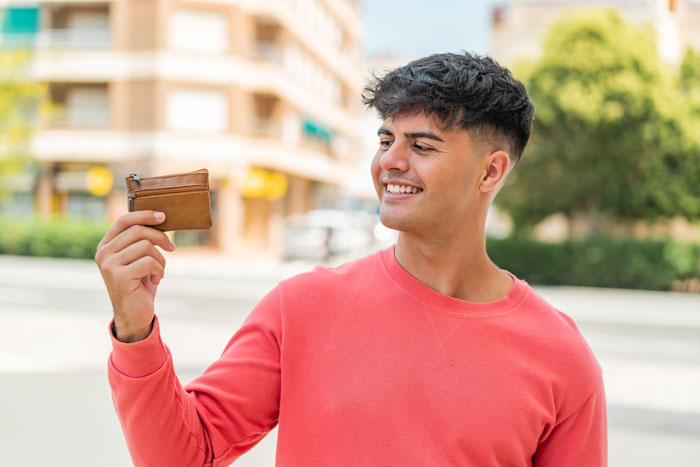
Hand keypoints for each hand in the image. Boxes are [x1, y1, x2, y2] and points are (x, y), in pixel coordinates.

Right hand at [95, 211, 174, 342]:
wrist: (135, 314)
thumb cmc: (140, 284)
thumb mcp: (139, 258)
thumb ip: (141, 240)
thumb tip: (159, 217)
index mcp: (106, 246)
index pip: (124, 220)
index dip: (144, 215)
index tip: (163, 216)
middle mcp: (103, 254)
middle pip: (138, 231)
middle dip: (160, 237)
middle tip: (171, 247)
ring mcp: (109, 265)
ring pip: (145, 246)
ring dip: (160, 259)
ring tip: (159, 271)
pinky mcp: (119, 277)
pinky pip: (149, 262)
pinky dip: (159, 270)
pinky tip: (156, 280)